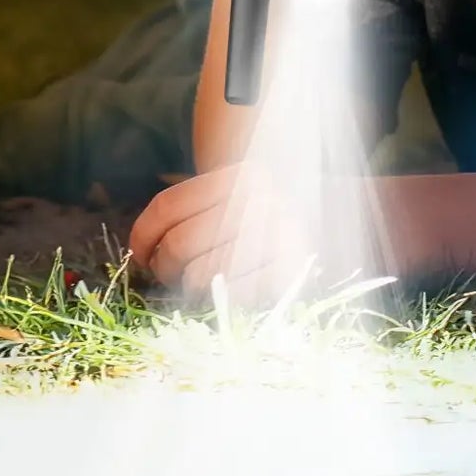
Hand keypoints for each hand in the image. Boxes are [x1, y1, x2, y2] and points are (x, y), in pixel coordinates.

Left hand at [129, 164, 380, 303]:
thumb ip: (189, 214)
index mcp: (242, 175)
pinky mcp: (289, 272)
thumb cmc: (267, 223)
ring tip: (209, 280)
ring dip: (192, 287)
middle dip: (166, 267)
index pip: (168, 207)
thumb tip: (140, 250)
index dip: (142, 237)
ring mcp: (279, 235)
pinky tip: (234, 289)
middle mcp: (262, 199)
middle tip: (179, 271)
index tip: (142, 253)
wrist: (336, 230)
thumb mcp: (234, 201)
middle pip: (177, 244)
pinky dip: (222, 299)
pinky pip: (228, 297)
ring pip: (196, 277)